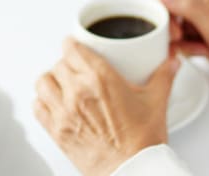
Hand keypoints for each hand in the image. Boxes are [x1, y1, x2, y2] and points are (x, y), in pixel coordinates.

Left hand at [34, 38, 178, 175]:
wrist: (132, 170)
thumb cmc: (142, 141)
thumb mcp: (156, 101)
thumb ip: (163, 76)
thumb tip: (171, 63)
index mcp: (100, 78)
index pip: (72, 48)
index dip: (73, 45)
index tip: (76, 47)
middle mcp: (78, 92)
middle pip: (58, 64)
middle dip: (67, 65)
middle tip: (77, 71)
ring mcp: (64, 112)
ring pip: (42, 82)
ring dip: (51, 81)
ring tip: (62, 85)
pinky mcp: (56, 131)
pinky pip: (37, 108)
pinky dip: (42, 103)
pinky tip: (54, 105)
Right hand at [159, 0, 208, 81]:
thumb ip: (187, 6)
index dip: (161, 16)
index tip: (171, 31)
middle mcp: (194, 5)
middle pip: (164, 15)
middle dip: (169, 32)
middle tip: (181, 40)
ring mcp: (195, 22)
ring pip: (169, 32)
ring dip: (179, 44)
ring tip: (197, 48)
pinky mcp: (196, 37)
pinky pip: (178, 43)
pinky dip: (185, 50)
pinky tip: (201, 52)